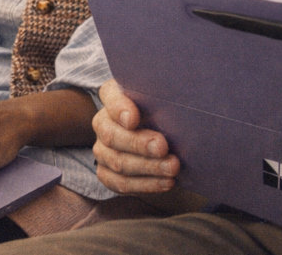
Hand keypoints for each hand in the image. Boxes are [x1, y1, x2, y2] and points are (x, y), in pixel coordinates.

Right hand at [91, 79, 179, 193]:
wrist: (158, 136)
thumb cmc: (161, 111)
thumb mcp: (162, 98)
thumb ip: (163, 96)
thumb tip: (179, 98)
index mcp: (113, 97)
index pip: (110, 97)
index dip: (119, 109)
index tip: (133, 119)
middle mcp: (102, 123)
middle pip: (111, 135)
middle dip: (138, 143)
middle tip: (162, 147)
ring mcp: (102, 150)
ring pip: (117, 162)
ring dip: (147, 167)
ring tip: (172, 167)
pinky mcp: (107, 173)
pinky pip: (121, 183)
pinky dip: (146, 185)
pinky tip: (166, 182)